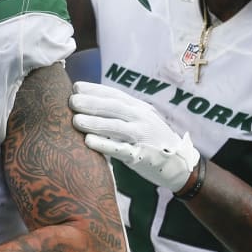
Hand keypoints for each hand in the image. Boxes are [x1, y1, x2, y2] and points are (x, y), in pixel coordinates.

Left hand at [69, 81, 199, 192]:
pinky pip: (121, 150)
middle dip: (92, 103)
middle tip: (71, 101)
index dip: (95, 90)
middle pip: (114, 108)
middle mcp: (142, 119)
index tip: (76, 87)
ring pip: (116, 127)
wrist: (180, 165)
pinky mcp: (142, 156)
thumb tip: (91, 103)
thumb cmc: (152, 141)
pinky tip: (88, 142)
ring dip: (95, 123)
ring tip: (75, 120)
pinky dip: (105, 145)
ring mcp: (143, 137)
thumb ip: (121, 114)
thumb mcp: (141, 121)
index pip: (115, 95)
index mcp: (140, 108)